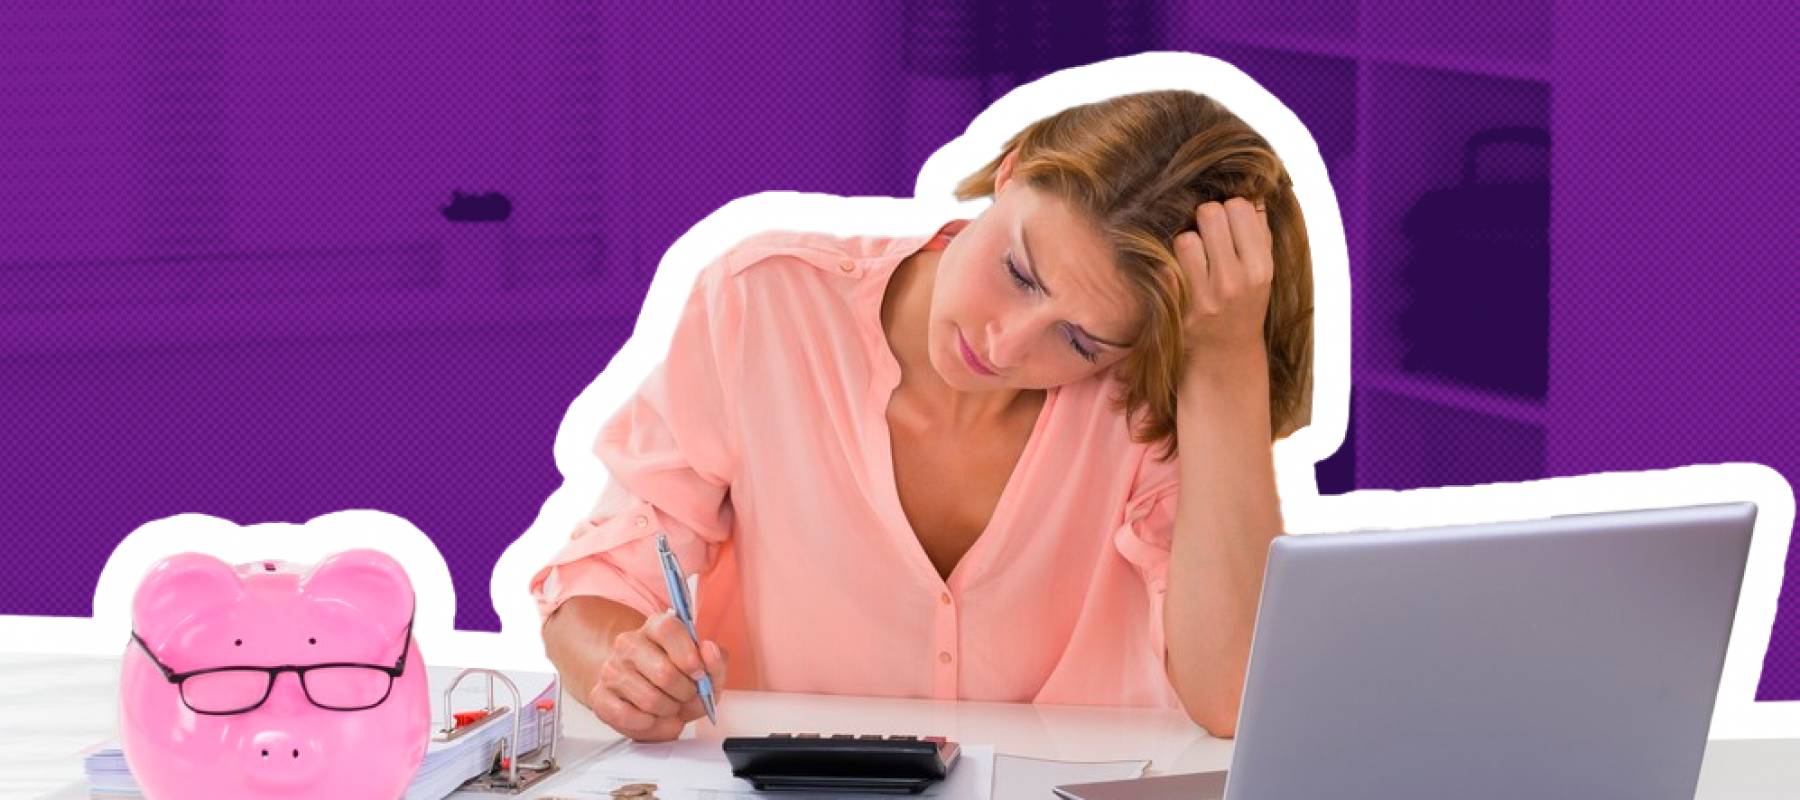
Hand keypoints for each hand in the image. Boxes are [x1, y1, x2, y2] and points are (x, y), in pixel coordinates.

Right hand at [587, 609, 728, 741]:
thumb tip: (708, 651)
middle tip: (687, 696)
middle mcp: (629, 643)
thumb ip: (716, 661)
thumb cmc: (679, 678)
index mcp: (656, 627)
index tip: (698, 673)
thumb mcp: (705, 668)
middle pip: (664, 673)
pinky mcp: (599, 696)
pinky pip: (627, 717)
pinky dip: (649, 725)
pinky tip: (654, 718)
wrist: (645, 691)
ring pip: (649, 699)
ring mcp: (611, 669)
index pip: (669, 629)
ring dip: (669, 712)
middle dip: (685, 693)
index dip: (688, 656)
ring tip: (671, 708)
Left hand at [1173, 197, 1273, 363]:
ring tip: (1193, 256)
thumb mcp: (1263, 271)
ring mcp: (1204, 296)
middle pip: (1210, 213)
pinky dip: (1167, 266)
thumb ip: (1259, 232)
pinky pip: (1164, 265)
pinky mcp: (1178, 306)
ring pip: (1184, 237)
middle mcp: (1234, 281)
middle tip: (1207, 235)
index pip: (1240, 207)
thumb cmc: (1244, 302)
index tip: (1229, 225)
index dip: (1231, 209)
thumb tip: (1252, 191)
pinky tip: (1177, 274)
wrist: (1225, 354)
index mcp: (1261, 268)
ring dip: (1185, 241)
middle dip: (1206, 218)